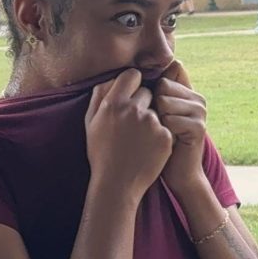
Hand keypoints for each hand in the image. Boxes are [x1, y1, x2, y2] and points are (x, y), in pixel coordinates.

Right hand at [85, 69, 172, 201]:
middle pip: (147, 92)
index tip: (133, 91)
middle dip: (143, 102)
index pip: (132, 75)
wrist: (117, 183)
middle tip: (134, 123)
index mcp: (113, 104)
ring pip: (158, 110)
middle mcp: (133, 110)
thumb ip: (99, 97)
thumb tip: (109, 79)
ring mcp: (152, 123)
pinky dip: (160, 135)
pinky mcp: (166, 136)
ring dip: (152, 119)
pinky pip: (166, 126)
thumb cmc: (101, 153)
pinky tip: (149, 148)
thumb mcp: (91, 123)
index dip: (134, 82)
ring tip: (140, 139)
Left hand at [153, 61, 209, 196]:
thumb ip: (151, 90)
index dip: (152, 87)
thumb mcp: (154, 112)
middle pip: (163, 84)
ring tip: (161, 132)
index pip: (168, 71)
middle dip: (152, 104)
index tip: (150, 106)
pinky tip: (166, 141)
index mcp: (187, 92)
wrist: (175, 172)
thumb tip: (136, 71)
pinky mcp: (199, 127)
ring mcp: (200, 112)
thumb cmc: (156, 141)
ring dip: (156, 118)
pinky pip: (170, 119)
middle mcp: (197, 98)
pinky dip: (162, 131)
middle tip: (158, 124)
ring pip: (164, 101)